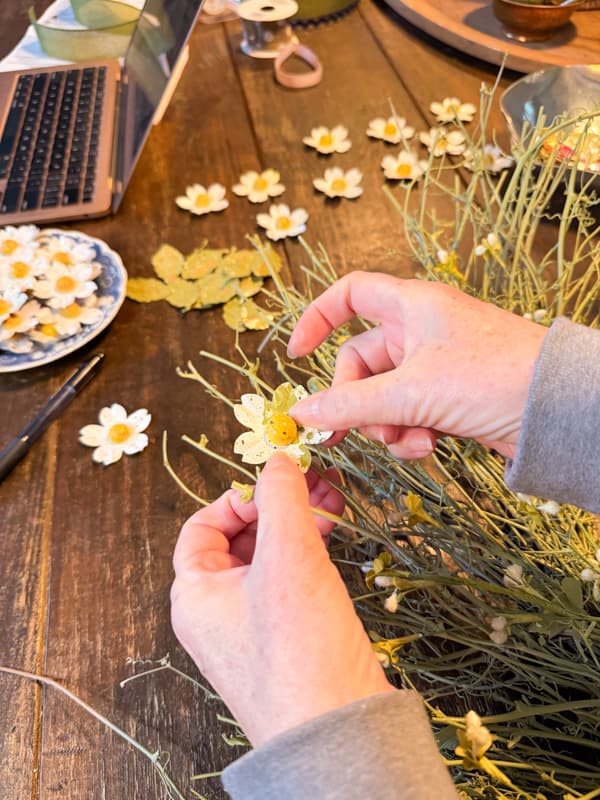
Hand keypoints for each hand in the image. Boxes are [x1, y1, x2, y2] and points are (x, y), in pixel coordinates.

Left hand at [170, 453, 393, 746]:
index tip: (276, 484)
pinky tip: (335, 540)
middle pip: (240, 540)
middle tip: (316, 484)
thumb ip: (281, 498)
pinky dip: (309, 556)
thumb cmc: (299, 648)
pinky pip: (289, 585)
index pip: (201, 528)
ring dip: (298, 527)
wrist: (338, 731)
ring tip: (334, 504)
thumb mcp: (288, 557)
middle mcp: (216, 613)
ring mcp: (251, 630)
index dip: (238, 498)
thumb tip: (278, 459)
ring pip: (269, 560)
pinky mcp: (285, 642)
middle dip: (278, 507)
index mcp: (195, 595)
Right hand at [287, 272, 547, 459]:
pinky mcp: (449, 396)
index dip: (317, 319)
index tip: (296, 355)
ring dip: (386, 424)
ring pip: (383, 395)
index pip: (349, 294)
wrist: (557, 410)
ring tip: (410, 440)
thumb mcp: (410, 392)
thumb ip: (350, 405)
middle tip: (352, 433)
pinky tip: (429, 446)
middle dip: (357, 401)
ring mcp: (434, 365)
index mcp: (410, 306)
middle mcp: (419, 330)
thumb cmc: (490, 377)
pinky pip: (408, 412)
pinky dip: (410, 432)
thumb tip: (301, 413)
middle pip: (359, 362)